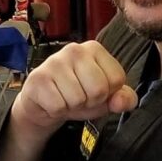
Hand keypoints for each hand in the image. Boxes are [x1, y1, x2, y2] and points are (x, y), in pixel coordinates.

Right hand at [10, 41, 136, 137]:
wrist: (43, 104)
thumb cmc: (76, 95)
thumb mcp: (105, 98)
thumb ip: (123, 99)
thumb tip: (121, 102)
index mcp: (95, 49)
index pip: (116, 79)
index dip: (107, 94)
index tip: (93, 91)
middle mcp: (75, 50)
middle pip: (98, 89)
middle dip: (89, 102)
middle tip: (78, 97)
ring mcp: (54, 62)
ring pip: (77, 99)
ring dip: (71, 107)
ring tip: (64, 98)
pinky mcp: (38, 78)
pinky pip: (58, 106)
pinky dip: (56, 111)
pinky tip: (52, 101)